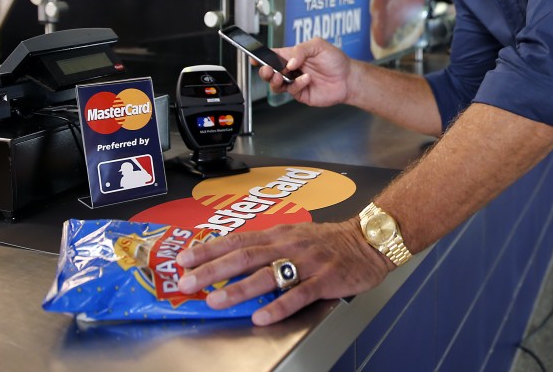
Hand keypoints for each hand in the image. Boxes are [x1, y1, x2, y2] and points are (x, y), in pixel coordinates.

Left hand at [176, 219, 391, 325]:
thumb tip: (233, 261)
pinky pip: (299, 294)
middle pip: (244, 256)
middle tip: (187, 283)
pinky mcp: (325, 280)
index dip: (209, 249)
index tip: (184, 259)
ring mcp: (307, 263)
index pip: (237, 240)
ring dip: (239, 288)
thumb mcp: (295, 236)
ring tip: (215, 300)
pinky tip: (261, 317)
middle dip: (212, 270)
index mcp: (278, 235)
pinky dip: (279, 306)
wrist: (369, 241)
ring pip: (267, 275)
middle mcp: (288, 246)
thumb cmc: (330, 242)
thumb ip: (268, 248)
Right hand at [259, 37, 355, 106]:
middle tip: (268, 69)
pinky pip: (292, 90)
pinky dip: (297, 84)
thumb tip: (290, 61)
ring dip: (276, 80)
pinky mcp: (301, 94)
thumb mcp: (318, 45)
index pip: (272, 56)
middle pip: (270, 72)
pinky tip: (306, 78)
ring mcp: (294, 82)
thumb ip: (301, 50)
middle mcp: (291, 70)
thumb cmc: (335, 60)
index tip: (254, 57)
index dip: (260, 57)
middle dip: (265, 71)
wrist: (348, 78)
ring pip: (276, 84)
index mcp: (292, 55)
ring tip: (282, 75)